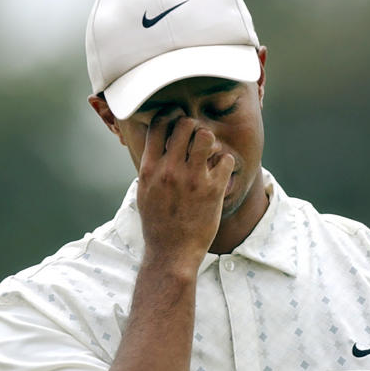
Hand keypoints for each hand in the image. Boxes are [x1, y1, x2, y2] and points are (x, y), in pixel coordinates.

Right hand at [136, 111, 234, 269]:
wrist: (171, 253)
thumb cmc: (157, 224)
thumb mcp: (144, 192)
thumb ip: (150, 167)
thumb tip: (156, 144)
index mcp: (150, 169)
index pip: (158, 125)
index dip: (169, 117)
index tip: (176, 122)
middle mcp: (169, 170)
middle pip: (184, 124)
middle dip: (192, 126)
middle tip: (195, 138)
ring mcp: (192, 179)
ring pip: (205, 136)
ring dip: (209, 140)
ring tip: (208, 152)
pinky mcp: (212, 190)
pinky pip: (225, 159)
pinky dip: (225, 162)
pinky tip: (220, 172)